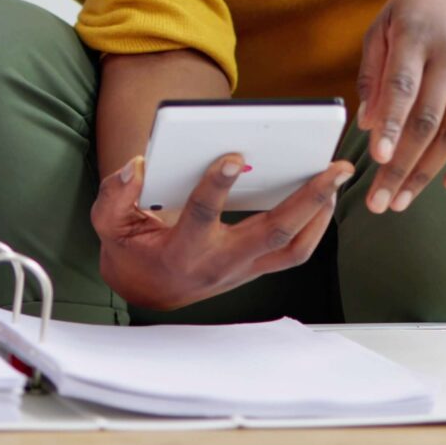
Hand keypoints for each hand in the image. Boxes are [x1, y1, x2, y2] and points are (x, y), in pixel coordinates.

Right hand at [91, 151, 351, 313]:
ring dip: (321, 212)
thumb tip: (138, 164)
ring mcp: (244, 268)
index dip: (218, 185)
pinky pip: (296, 250)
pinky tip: (325, 195)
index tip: (235, 154)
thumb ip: (115, 193)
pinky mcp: (257, 267)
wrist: (148, 290)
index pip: (203, 216)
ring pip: (295, 246)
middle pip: (273, 231)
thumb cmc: (132, 249)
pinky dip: (316, 223)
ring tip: (336, 177)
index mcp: (183, 250)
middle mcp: (220, 263)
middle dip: (307, 198)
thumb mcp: (108, 223)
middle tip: (334, 167)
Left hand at [355, 0, 445, 210]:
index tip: (375, 159)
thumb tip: (367, 126)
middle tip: (380, 204)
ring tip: (402, 201)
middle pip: (427, 121)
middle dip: (402, 167)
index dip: (390, 125)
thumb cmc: (418, 8)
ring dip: (428, 172)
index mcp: (415, 35)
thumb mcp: (384, 25)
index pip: (403, 87)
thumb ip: (373, 74)